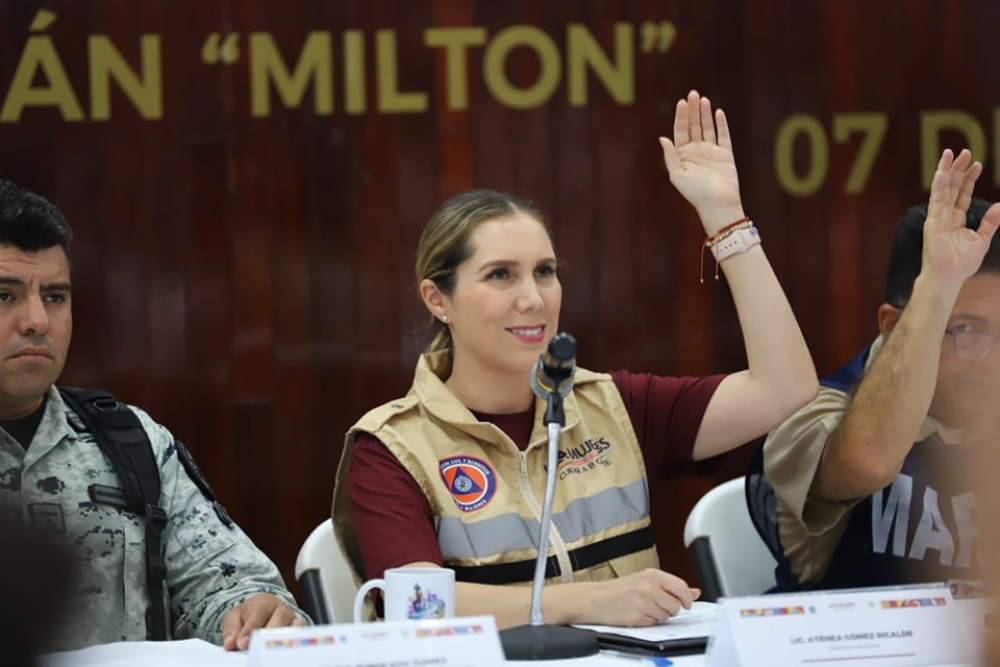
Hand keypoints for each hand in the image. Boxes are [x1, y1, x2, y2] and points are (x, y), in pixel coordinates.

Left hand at [221, 593, 305, 650]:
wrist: (263, 611)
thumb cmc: (248, 615)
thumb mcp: (234, 617)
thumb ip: (231, 629)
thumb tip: (231, 643)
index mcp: (264, 602)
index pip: (258, 615)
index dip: (250, 630)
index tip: (242, 643)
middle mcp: (282, 610)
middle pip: (279, 621)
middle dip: (266, 636)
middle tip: (255, 649)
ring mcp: (293, 621)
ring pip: (292, 630)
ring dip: (281, 642)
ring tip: (270, 654)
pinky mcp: (300, 632)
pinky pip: (300, 638)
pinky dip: (293, 645)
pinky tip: (282, 654)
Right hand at [587, 569, 699, 626]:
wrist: (597, 598)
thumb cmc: (621, 589)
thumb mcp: (645, 579)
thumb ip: (671, 586)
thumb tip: (695, 592)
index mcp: (652, 575)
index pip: (681, 587)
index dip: (688, 598)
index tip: (688, 603)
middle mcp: (648, 587)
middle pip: (676, 605)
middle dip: (671, 608)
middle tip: (659, 604)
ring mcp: (642, 603)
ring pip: (667, 616)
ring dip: (659, 615)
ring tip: (645, 608)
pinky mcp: (637, 617)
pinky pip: (654, 624)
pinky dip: (649, 622)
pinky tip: (639, 614)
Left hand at [659, 90, 744, 234]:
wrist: (718, 204)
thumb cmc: (695, 192)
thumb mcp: (678, 175)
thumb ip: (671, 156)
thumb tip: (663, 138)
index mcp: (683, 155)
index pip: (680, 131)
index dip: (681, 116)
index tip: (682, 102)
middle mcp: (696, 151)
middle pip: (694, 125)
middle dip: (692, 110)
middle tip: (693, 94)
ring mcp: (711, 151)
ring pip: (707, 127)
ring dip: (705, 113)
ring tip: (703, 99)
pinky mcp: (725, 154)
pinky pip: (723, 136)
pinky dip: (721, 124)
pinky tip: (717, 112)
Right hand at [922, 148, 999, 284]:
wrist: (948, 277)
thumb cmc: (961, 264)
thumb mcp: (981, 240)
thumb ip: (989, 223)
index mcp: (956, 220)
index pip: (963, 194)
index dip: (970, 179)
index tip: (978, 164)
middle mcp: (945, 215)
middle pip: (952, 187)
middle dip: (959, 169)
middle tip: (966, 152)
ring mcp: (937, 217)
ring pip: (943, 188)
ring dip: (947, 170)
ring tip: (952, 153)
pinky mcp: (932, 221)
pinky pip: (936, 200)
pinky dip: (938, 185)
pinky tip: (940, 172)